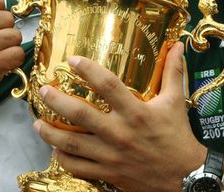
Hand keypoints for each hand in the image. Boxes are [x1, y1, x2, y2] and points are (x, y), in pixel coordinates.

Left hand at [35, 42, 205, 191]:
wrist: (186, 177)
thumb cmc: (179, 137)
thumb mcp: (176, 102)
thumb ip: (173, 73)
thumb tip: (177, 46)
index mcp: (136, 112)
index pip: (107, 85)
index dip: (88, 70)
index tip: (73, 60)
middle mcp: (120, 133)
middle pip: (80, 114)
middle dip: (56, 101)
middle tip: (44, 91)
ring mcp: (111, 155)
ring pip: (72, 144)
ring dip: (51, 133)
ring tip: (37, 124)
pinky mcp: (108, 173)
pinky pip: (78, 168)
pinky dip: (63, 159)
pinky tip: (56, 149)